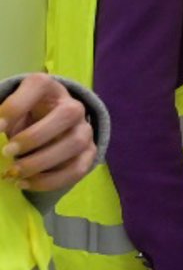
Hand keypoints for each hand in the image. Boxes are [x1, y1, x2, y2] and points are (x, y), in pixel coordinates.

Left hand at [0, 73, 97, 190]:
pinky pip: (78, 169)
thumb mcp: (8, 113)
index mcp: (48, 88)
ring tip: (14, 173)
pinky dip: (50, 181)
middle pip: (67, 114)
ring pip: (75, 143)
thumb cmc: (21, 117)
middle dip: (35, 136)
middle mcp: (72, 106)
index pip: (39, 86)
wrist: (44, 131)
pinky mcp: (88, 154)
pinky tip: (25, 183)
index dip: (16, 106)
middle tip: (7, 152)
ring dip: (42, 162)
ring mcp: (84, 130)